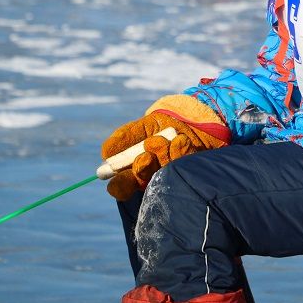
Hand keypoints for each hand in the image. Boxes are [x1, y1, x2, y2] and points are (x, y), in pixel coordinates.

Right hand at [101, 95, 229, 199]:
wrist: (195, 116)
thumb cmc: (165, 123)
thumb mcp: (143, 127)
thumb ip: (125, 137)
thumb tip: (106, 152)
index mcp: (137, 171)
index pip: (122, 187)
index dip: (119, 185)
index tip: (117, 174)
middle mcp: (155, 177)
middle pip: (142, 184)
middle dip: (141, 170)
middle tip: (144, 157)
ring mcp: (175, 174)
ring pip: (163, 173)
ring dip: (160, 156)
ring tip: (162, 140)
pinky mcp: (193, 169)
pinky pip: (184, 164)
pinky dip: (180, 150)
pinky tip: (180, 139)